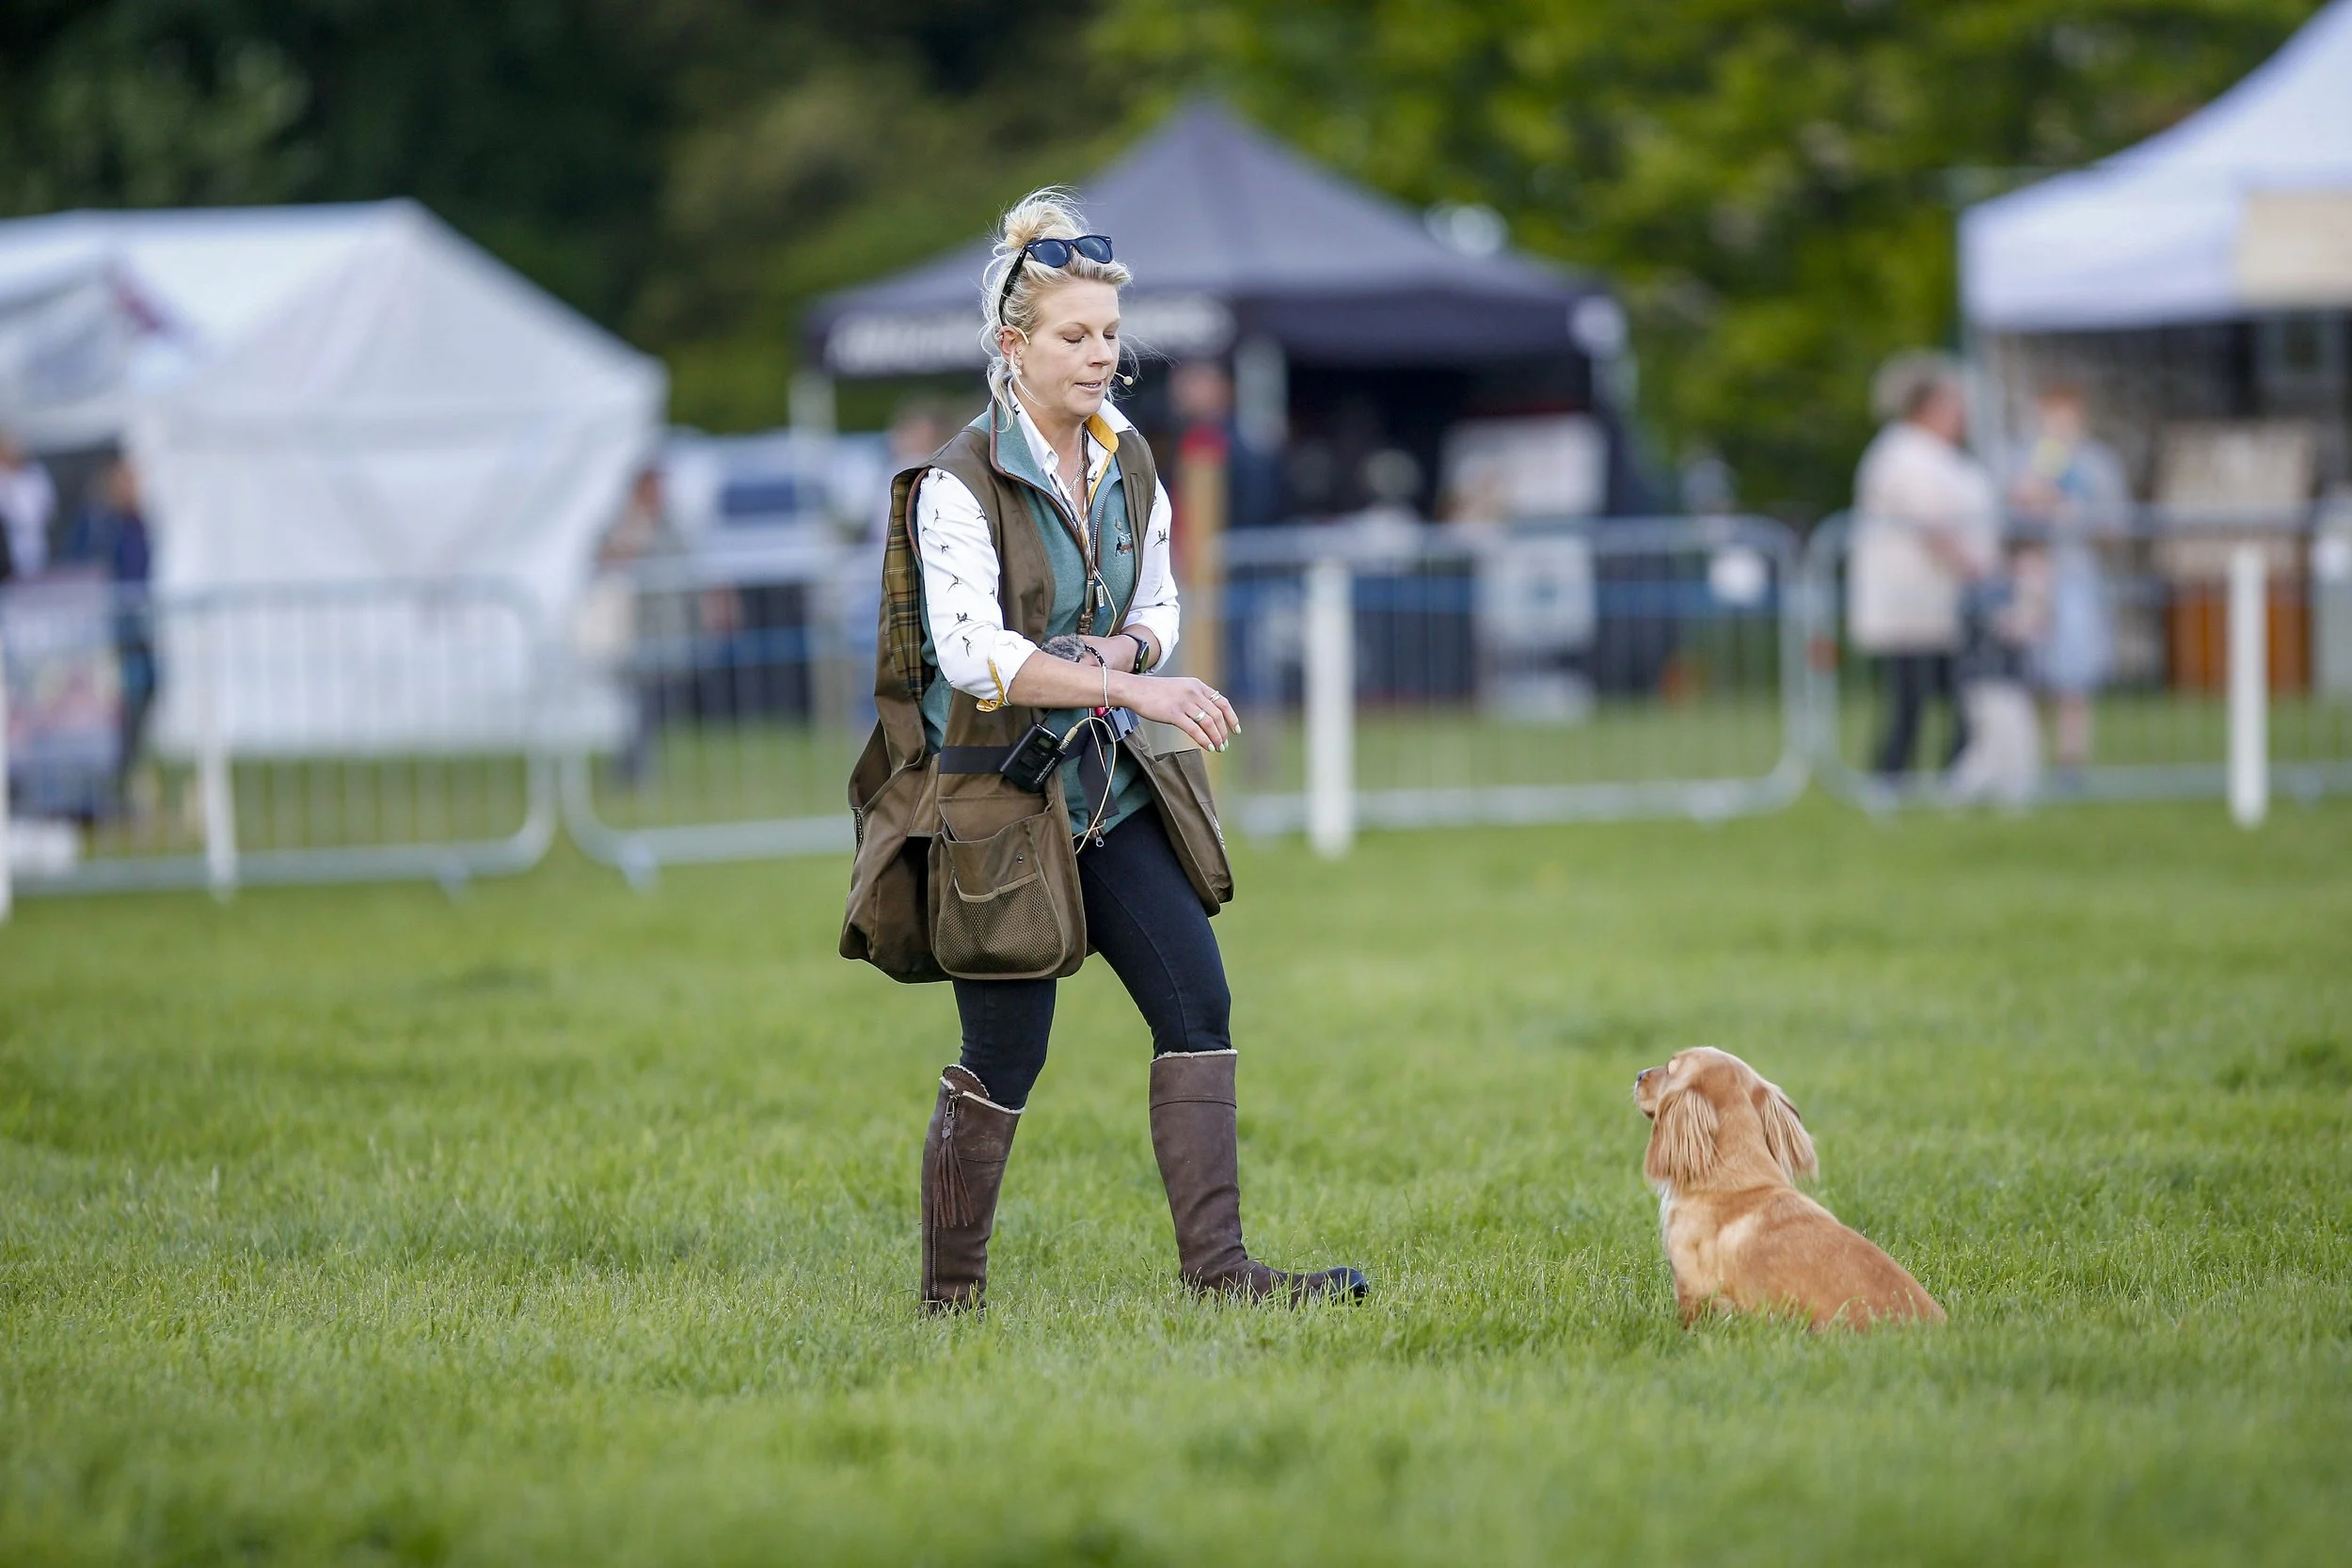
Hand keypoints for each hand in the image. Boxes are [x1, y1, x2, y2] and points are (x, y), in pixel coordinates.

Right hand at [1119, 674, 1239, 751]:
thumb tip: (1209, 714)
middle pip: (1217, 714)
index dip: (1232, 717)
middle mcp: (1194, 692)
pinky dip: (1204, 740)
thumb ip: (1195, 697)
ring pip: (1208, 723)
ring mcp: (1184, 703)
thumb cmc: (1156, 692)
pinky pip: (1194, 729)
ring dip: (1216, 738)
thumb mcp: (1181, 688)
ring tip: (1218, 748)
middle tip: (1224, 744)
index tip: (1235, 730)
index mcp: (1198, 685)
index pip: (1222, 702)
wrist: (1136, 690)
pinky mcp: (1174, 714)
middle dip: (1223, 732)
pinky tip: (1208, 747)